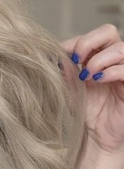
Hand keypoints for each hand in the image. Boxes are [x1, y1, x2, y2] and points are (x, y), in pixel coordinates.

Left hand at [62, 23, 123, 154]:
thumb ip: (64, 71)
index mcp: (96, 56)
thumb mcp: (69, 88)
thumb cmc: (84, 111)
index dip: (74, 42)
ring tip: (87, 75)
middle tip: (76, 59)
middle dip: (88, 42)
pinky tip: (98, 80)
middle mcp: (112, 60)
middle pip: (108, 32)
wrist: (96, 136)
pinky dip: (112, 71)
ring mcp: (123, 71)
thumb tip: (53, 56)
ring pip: (121, 48)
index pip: (89, 36)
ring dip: (99, 58)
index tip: (60, 56)